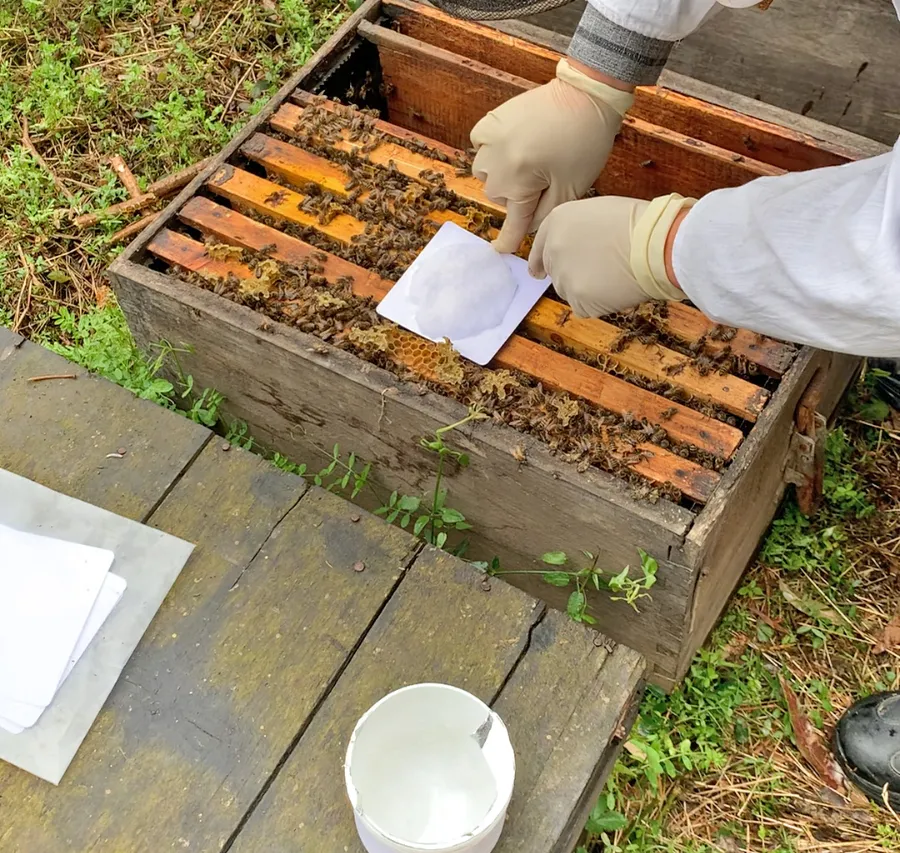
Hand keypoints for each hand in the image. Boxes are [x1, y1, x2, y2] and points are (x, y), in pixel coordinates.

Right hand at [470, 58, 633, 252]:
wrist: (584, 95)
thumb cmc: (584, 143)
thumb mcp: (571, 189)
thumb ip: (545, 214)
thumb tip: (526, 226)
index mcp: (518, 181)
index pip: (512, 221)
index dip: (509, 239)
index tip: (502, 250)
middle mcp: (497, 162)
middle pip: (497, 196)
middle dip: (515, 195)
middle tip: (541, 180)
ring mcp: (490, 138)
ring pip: (485, 172)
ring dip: (502, 174)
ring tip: (527, 162)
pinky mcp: (491, 120)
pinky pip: (480, 146)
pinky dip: (492, 151)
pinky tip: (513, 145)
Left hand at [528, 194, 695, 317]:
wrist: (656, 244)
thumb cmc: (639, 224)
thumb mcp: (599, 212)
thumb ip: (578, 230)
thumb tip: (574, 249)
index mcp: (558, 221)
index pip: (540, 247)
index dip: (539, 262)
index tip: (538, 272)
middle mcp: (554, 249)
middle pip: (554, 271)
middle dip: (571, 274)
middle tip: (597, 272)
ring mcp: (564, 276)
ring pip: (568, 291)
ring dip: (585, 289)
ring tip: (613, 275)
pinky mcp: (578, 299)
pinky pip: (583, 307)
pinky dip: (597, 304)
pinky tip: (615, 289)